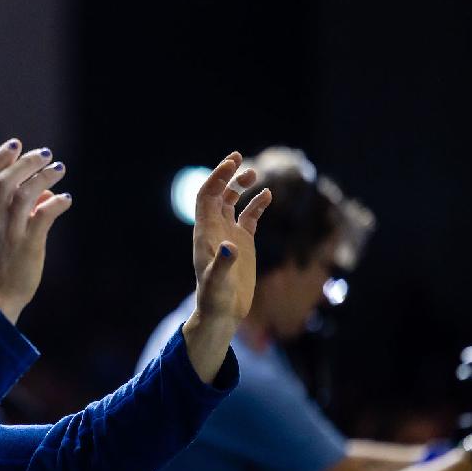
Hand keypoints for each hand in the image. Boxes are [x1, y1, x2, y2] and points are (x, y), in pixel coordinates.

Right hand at [0, 139, 72, 322]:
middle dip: (26, 163)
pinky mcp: (27, 246)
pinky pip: (41, 218)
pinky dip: (55, 204)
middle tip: (47, 154)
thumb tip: (49, 191)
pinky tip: (67, 200)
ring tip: (60, 169)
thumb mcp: (9, 230)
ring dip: (43, 178)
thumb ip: (26, 208)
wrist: (1, 294)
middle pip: (6, 181)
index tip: (16, 143)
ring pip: (23, 196)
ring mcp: (11, 232)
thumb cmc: (7, 259)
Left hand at [191, 151, 271, 323]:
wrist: (222, 312)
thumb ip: (223, 265)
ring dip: (240, 186)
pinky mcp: (243, 243)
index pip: (206, 196)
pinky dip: (257, 205)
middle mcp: (215, 229)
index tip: (232, 163)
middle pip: (217, 194)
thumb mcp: (218, 282)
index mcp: (204, 232)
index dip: (216, 178)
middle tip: (239, 158)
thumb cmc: (215, 299)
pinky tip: (267, 195)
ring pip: (232, 202)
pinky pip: (249, 217)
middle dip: (226, 175)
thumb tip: (231, 247)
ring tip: (254, 174)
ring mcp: (229, 234)